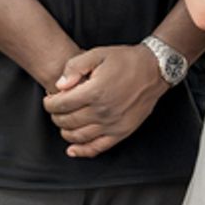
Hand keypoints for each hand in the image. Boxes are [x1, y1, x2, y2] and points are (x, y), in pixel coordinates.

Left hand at [41, 45, 165, 157]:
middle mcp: (102, 111)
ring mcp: (112, 124)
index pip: (61, 104)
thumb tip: (60, 85)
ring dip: (65, 131)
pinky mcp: (121, 132)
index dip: (50, 103)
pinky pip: (97, 148)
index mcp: (95, 92)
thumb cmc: (126, 61)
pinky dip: (82, 151)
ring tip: (64, 122)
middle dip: (56, 115)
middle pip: (67, 121)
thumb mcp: (98, 54)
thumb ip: (75, 66)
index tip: (49, 99)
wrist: (155, 70)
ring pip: (78, 136)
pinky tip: (73, 149)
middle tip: (56, 109)